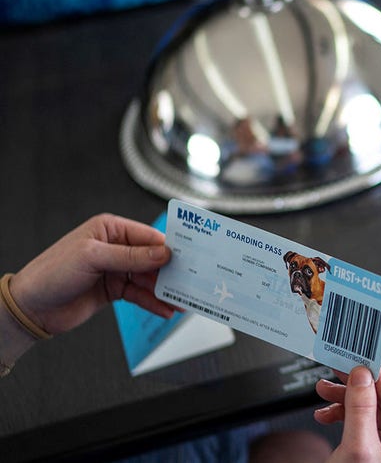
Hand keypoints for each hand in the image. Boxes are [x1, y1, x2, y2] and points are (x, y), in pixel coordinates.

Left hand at [9, 214, 174, 334]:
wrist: (31, 308)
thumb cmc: (51, 273)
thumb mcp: (92, 258)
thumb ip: (130, 257)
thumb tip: (163, 253)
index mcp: (110, 230)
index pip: (149, 236)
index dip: (170, 248)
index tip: (189, 259)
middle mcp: (115, 247)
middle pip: (153, 258)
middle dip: (171, 272)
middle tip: (190, 282)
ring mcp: (115, 269)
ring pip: (149, 278)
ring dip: (165, 290)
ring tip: (181, 300)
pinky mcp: (114, 290)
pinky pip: (140, 294)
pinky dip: (153, 302)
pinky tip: (165, 309)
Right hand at [315, 367, 380, 462]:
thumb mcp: (358, 447)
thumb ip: (360, 410)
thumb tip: (362, 378)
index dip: (375, 377)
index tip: (357, 361)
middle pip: (378, 404)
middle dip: (352, 389)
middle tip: (336, 372)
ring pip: (365, 413)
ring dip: (342, 401)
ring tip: (324, 392)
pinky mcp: (369, 455)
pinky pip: (357, 427)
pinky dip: (340, 418)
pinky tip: (326, 415)